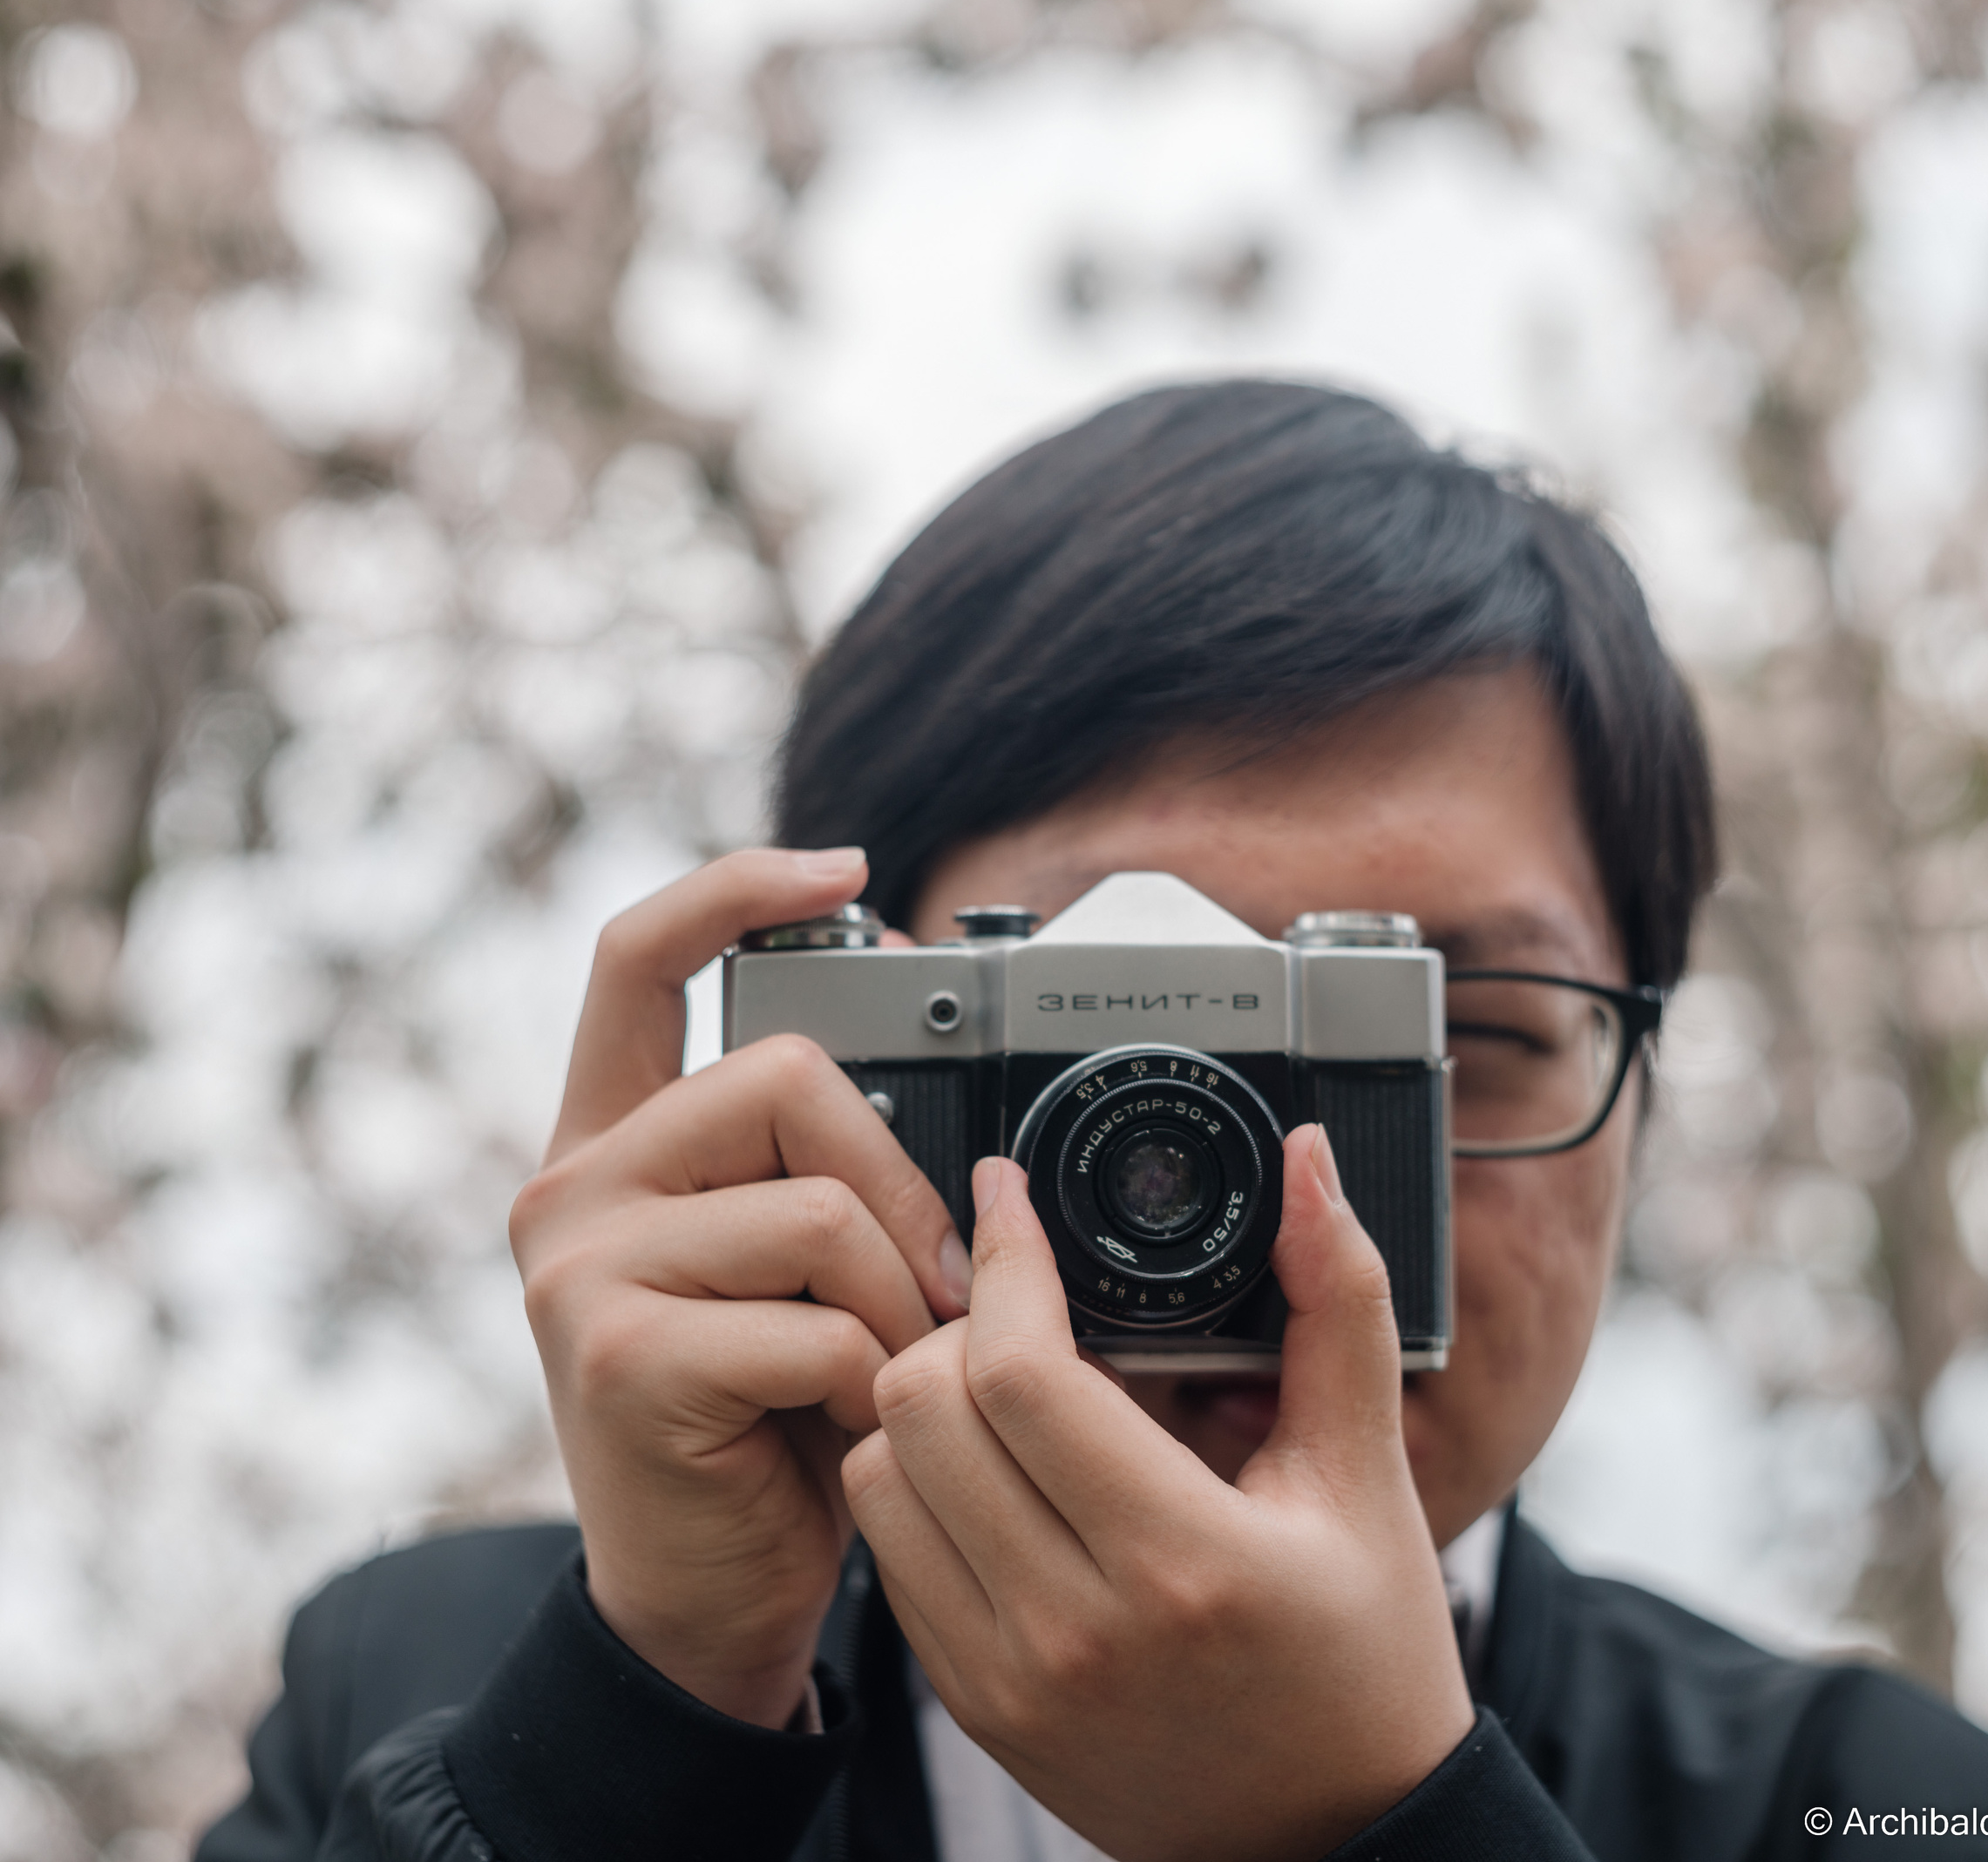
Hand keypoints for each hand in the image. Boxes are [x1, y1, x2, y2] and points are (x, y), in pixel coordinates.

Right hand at [511, 846, 971, 1726]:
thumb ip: (805, 1157)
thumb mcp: (778, 1263)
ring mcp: (582, 1269)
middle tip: (928, 1283)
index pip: (637, 955)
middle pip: (784, 1074)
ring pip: (821, 1206)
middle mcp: (573, 1186)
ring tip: (892, 1368)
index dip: (735, 885)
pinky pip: (818, 1320)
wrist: (700, 1605)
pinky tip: (851, 1422)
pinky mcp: (620, 1357)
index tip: (839, 866)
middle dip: (897, 1179)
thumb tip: (920, 1050)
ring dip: (901, 1300)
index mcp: (611, 1139)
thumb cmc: (765, 1421)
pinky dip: (875, 1375)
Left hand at [842, 1128, 1474, 1861]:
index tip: (1007, 1197)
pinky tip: (993, 1466)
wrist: (1333, 1843)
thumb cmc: (1363, 1655)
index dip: (1002, 1259)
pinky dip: (919, 1483)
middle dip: (960, 1320)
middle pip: (921, 1407)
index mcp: (1179, 1558)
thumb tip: (1310, 1164)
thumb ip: (1339, 1301)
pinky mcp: (974, 1706)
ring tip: (1004, 1382)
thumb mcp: (1366, 1471)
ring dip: (926, 1403)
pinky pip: (889, 1554)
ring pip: (880, 1472)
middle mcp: (1074, 1628)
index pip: (1020, 1374)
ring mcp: (1010, 1678)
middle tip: (1019, 1299)